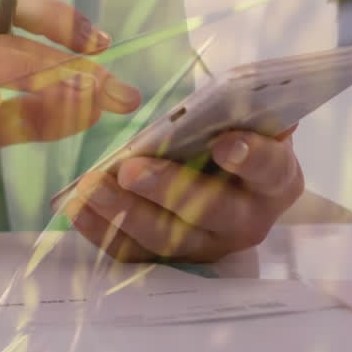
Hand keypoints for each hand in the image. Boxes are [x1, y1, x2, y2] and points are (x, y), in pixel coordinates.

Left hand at [64, 129, 304, 262]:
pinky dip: (103, 231)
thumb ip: (234, 110)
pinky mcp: (170, 257)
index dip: (250, 157)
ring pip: (168, 237)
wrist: (218, 177)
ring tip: (92, 187)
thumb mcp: (238, 119)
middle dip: (168, 189)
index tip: (222, 143)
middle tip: (131, 170)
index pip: (270, 169)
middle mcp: (247, 219)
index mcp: (274, 178)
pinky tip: (77, 209)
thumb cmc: (227, 136)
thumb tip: (233, 94)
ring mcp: (208, 244)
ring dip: (125, 212)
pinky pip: (134, 252)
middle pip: (212, 211)